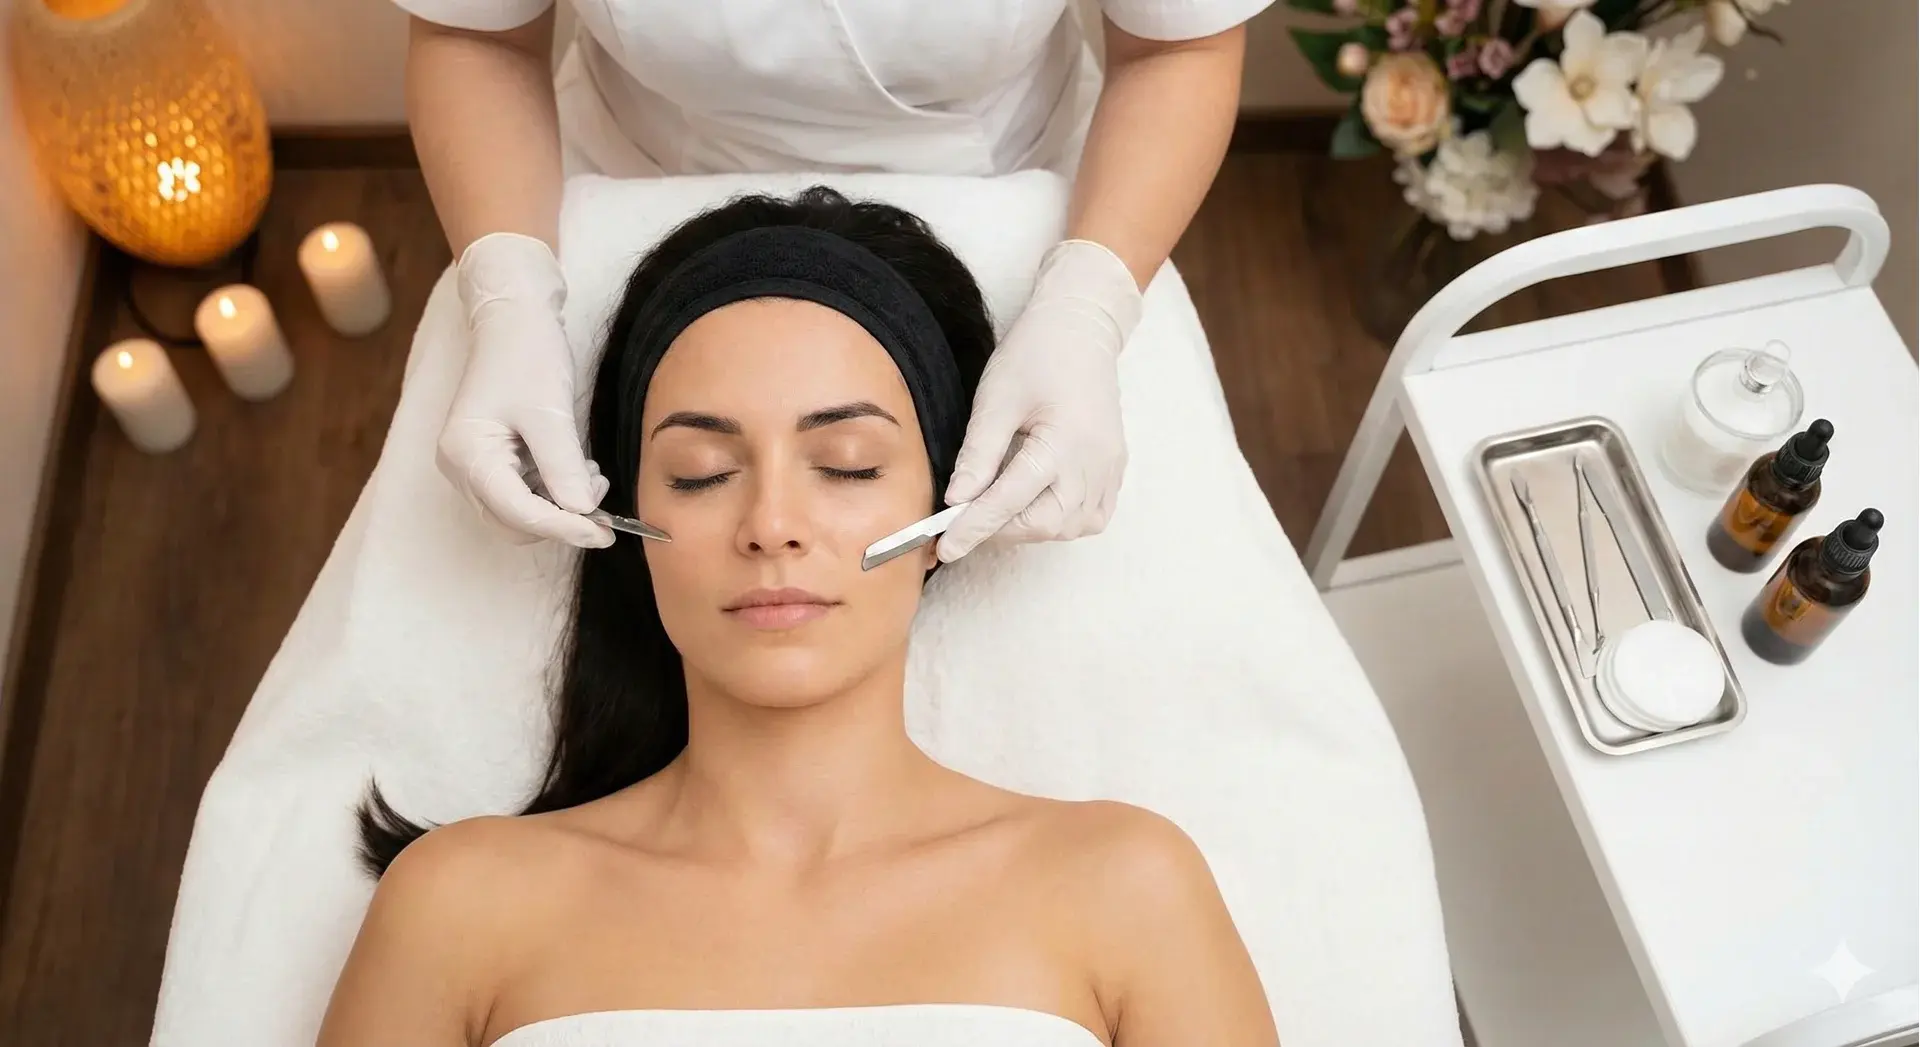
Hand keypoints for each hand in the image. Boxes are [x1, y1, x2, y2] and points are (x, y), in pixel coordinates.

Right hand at [437, 232, 611, 547]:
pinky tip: (577, 468)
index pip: (518, 514)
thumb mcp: (551, 412)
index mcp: (467, 455)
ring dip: (561, 505)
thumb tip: (583, 513)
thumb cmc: (528, 354)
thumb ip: (563, 467)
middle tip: (603, 505)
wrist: (515, 318)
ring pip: (522, 513)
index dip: (564, 528)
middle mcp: (462, 468)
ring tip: (592, 476)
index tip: (606, 533)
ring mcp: (474, 465)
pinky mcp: (491, 460)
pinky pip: (525, 493)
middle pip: (515, 523)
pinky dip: (555, 490)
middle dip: (562, 520)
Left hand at [937, 240, 1143, 561]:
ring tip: (998, 507)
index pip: (1010, 501)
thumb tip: (954, 500)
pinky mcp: (1114, 470)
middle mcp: (1094, 463)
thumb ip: (978, 454)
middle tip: (965, 519)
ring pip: (1068, 527)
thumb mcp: (996, 398)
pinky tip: (1035, 505)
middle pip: (1044, 523)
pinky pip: (1090, 517)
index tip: (945, 548)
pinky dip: (1060, 521)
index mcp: (1063, 442)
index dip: (974, 527)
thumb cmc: (1036, 355)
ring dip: (1029, 527)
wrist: (1082, 330)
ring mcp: (1109, 469)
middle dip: (1001, 530)